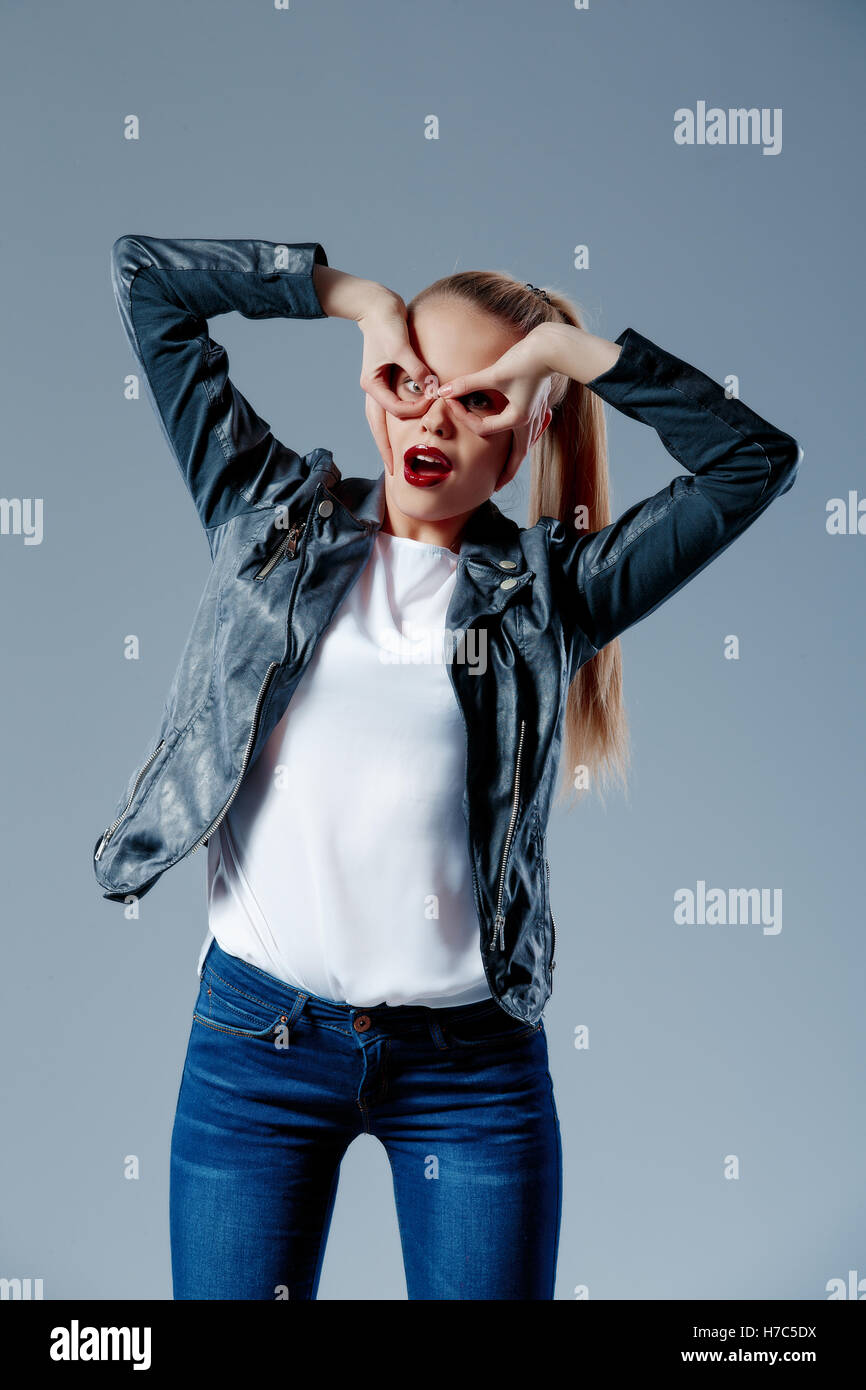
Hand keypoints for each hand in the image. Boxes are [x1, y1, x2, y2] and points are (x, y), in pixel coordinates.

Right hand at [358, 291, 436, 470]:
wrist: (376, 304)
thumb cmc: (387, 322)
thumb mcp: (401, 346)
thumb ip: (417, 368)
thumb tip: (432, 390)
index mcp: (372, 383)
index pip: (395, 410)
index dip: (415, 411)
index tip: (432, 405)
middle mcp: (372, 387)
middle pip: (378, 426)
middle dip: (385, 449)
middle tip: (393, 470)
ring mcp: (378, 384)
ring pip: (381, 419)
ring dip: (387, 439)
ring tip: (393, 459)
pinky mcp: (386, 378)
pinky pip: (390, 406)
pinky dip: (395, 420)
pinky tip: (402, 430)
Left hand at [434, 328, 552, 474]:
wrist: (553, 348)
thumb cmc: (525, 360)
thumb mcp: (494, 373)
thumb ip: (468, 383)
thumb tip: (443, 391)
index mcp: (518, 419)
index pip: (483, 428)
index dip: (464, 418)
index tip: (451, 402)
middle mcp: (529, 422)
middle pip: (516, 456)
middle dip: (506, 472)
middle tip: (496, 486)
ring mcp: (536, 416)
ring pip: (525, 446)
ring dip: (515, 458)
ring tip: (508, 469)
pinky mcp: (538, 406)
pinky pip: (529, 433)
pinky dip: (522, 441)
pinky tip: (519, 441)